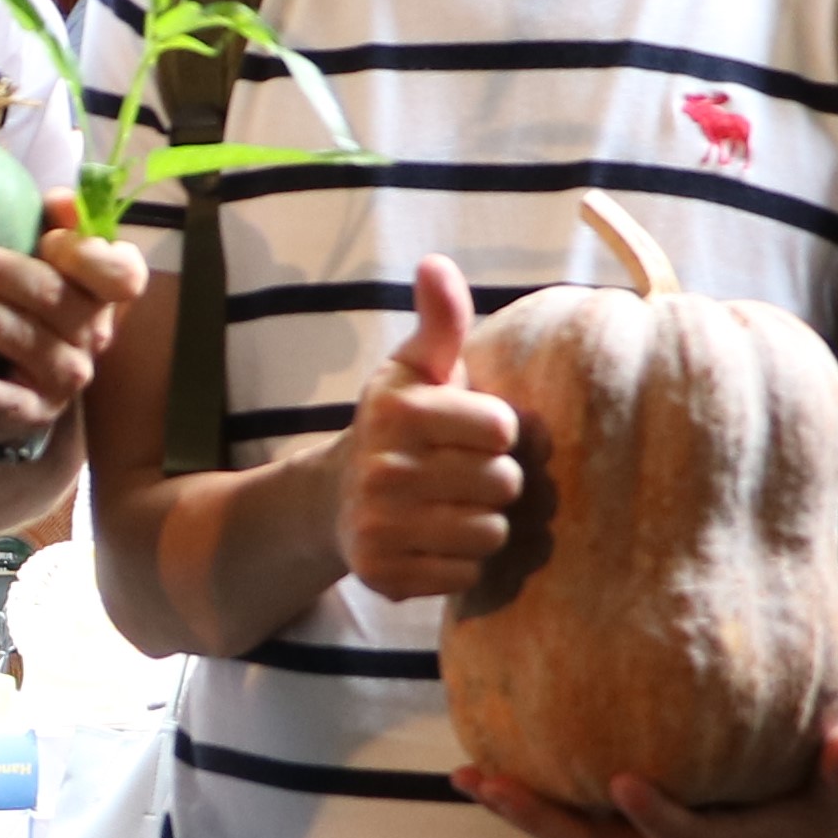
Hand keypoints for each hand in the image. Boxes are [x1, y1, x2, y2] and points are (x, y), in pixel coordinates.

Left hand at [0, 197, 145, 443]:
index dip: (89, 257)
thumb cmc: (27, 293)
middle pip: (53, 298)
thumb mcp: (45, 252)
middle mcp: (95, 333)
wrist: (13, 373)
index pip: (122, 275)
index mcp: (105, 289)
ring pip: (27, 342)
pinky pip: (9, 403)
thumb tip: (62, 201)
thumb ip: (58, 222)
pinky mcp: (35, 412)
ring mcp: (67, 377)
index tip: (47, 240)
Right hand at [337, 257, 521, 603]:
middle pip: (502, 484)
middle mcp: (382, 469)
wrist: (335, 498)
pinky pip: (465, 574)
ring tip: (454, 507)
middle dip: (495, 480)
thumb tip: (435, 263)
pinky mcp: (383, 575)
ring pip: (489, 532)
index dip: (498, 431)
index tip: (474, 431)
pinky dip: (461, 563)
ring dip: (483, 523)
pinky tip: (435, 541)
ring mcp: (379, 526)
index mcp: (399, 411)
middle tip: (465, 474)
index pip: (502, 429)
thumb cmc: (399, 425)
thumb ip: (440, 320)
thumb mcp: (417, 368)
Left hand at [458, 714, 837, 837]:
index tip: (621, 781)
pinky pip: (565, 815)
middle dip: (543, 817)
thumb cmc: (815, 807)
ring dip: (517, 809)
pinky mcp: (616, 829)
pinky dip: (524, 795)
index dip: (655, 816)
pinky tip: (480, 761)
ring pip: (569, 835)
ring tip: (465, 774)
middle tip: (491, 782)